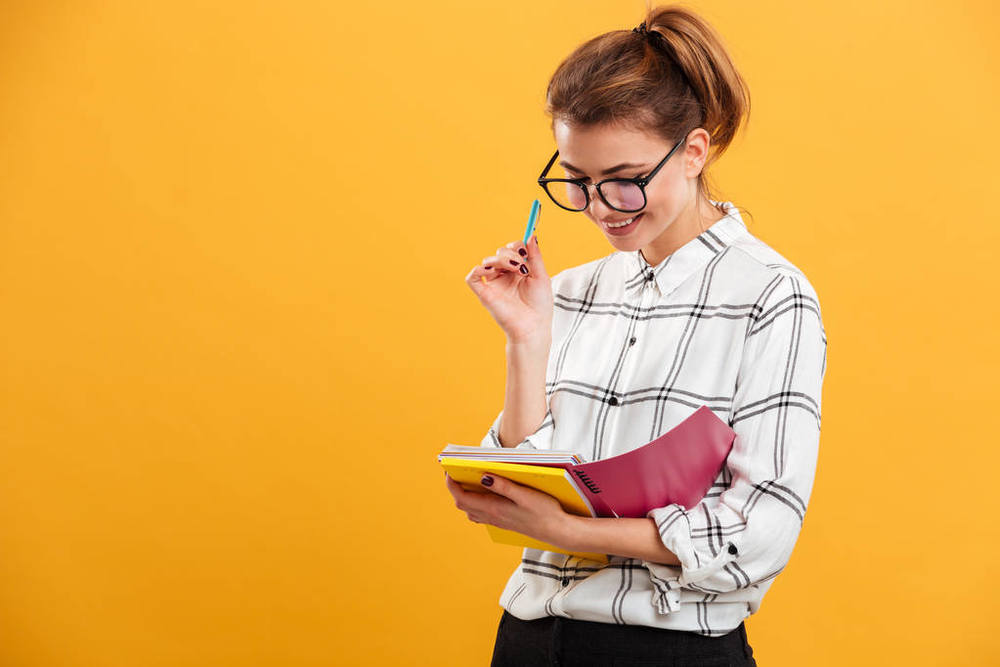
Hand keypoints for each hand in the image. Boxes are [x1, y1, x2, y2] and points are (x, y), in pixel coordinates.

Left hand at [444, 472, 570, 546]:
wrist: (558, 531)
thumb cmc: (545, 512)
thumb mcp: (525, 494)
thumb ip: (503, 486)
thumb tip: (483, 477)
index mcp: (494, 509)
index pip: (462, 498)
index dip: (451, 484)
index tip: (448, 471)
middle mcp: (493, 517)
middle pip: (463, 504)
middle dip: (455, 488)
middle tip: (456, 472)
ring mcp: (498, 521)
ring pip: (471, 511)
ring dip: (465, 497)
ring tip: (468, 481)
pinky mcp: (505, 522)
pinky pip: (482, 514)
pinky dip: (476, 504)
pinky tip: (485, 495)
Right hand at [464, 227, 552, 343]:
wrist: (533, 325)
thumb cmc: (539, 305)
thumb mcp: (541, 276)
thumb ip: (535, 256)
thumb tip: (532, 236)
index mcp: (518, 271)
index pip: (512, 249)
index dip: (517, 246)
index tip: (526, 251)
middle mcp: (504, 276)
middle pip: (500, 252)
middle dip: (511, 253)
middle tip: (523, 266)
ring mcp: (494, 284)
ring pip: (488, 261)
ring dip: (501, 259)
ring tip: (516, 269)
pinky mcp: (485, 293)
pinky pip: (472, 277)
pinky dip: (479, 270)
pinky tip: (494, 272)